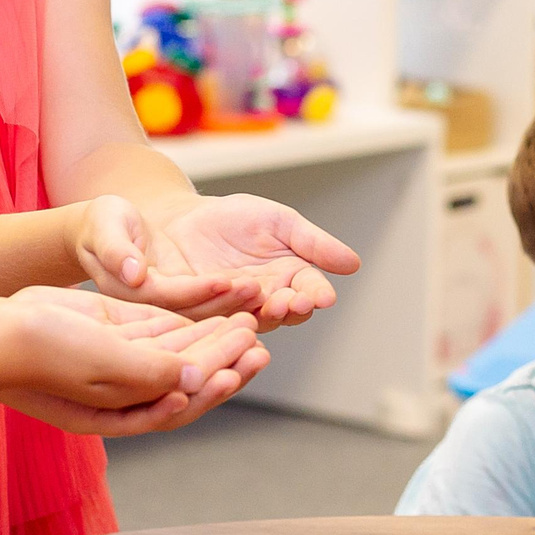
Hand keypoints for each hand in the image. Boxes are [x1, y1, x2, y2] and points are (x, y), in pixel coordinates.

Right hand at [0, 286, 267, 436]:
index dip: (218, 381)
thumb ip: (153, 372)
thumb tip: (198, 381)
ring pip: (176, 351)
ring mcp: (117, 359)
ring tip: (248, 318)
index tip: (249, 358)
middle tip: (260, 337)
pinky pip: (158, 329)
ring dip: (211, 337)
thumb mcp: (103, 364)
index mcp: (123, 411)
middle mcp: (124, 390)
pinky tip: (213, 308)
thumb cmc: (44, 355)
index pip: (183, 401)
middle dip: (224, 357)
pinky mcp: (111, 330)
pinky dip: (186, 321)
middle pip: (187, 377)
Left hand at [78, 192, 361, 328]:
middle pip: (279, 313)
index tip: (322, 295)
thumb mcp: (279, 222)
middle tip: (293, 301)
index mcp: (285, 285)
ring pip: (245, 317)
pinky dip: (216, 302)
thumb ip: (313, 243)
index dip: (314, 296)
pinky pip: (206, 310)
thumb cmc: (233, 220)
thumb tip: (353, 264)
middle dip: (287, 308)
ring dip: (255, 309)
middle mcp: (259, 306)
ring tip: (264, 298)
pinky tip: (226, 291)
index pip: (307, 295)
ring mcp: (227, 312)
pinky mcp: (192, 311)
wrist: (181, 217)